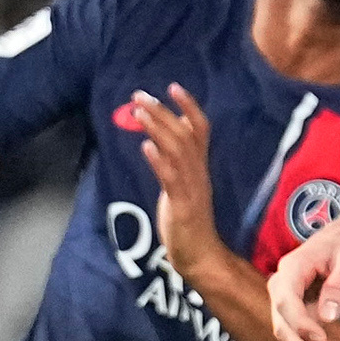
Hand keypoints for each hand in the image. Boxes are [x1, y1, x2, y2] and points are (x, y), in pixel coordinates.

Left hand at [125, 87, 234, 287]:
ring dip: (157, 128)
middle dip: (161, 112)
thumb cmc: (189, 219)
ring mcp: (191, 188)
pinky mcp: (182, 205)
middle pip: (184, 133)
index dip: (189, 106)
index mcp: (200, 166)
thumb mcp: (185, 183)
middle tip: (139, 96)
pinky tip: (145, 146)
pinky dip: (159, 160)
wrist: (200, 254)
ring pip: (178, 150)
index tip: (172, 86)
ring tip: (138, 112)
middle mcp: (198, 172)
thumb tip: (170, 132)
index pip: (200, 128)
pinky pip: (172, 179)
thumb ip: (180, 158)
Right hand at [263, 213, 339, 340]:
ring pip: (286, 338)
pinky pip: (295, 340)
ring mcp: (287, 302)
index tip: (322, 340)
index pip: (285, 301)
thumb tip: (328, 317)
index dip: (300, 324)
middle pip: (281, 325)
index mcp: (292, 269)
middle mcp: (282, 287)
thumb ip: (338, 285)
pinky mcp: (296, 314)